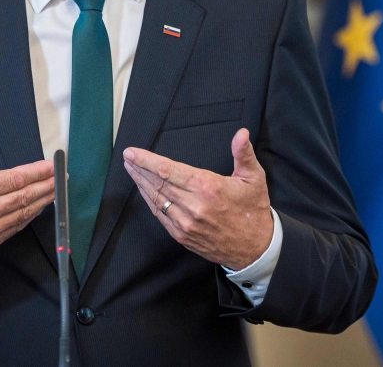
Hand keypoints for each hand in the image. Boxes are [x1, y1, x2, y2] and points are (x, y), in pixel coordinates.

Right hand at [0, 127, 54, 272]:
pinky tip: (37, 209)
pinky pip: (14, 229)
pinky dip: (29, 217)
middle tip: (63, 176)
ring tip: (57, 190)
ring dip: (43, 201)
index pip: (13, 179)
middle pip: (24, 197)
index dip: (36, 172)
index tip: (51, 165)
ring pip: (23, 214)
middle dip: (47, 185)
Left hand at [123, 128, 273, 270]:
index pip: (168, 170)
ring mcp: (185, 223)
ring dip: (141, 184)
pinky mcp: (182, 236)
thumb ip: (243, 154)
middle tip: (127, 158)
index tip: (132, 153)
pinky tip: (144, 191)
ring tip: (131, 170)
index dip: (147, 161)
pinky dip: (149, 201)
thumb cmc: (253, 210)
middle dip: (139, 169)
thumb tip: (241, 133)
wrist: (255, 249)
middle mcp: (193, 206)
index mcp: (208, 188)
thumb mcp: (254, 178)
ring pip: (156, 200)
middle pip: (157, 183)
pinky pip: (160, 215)